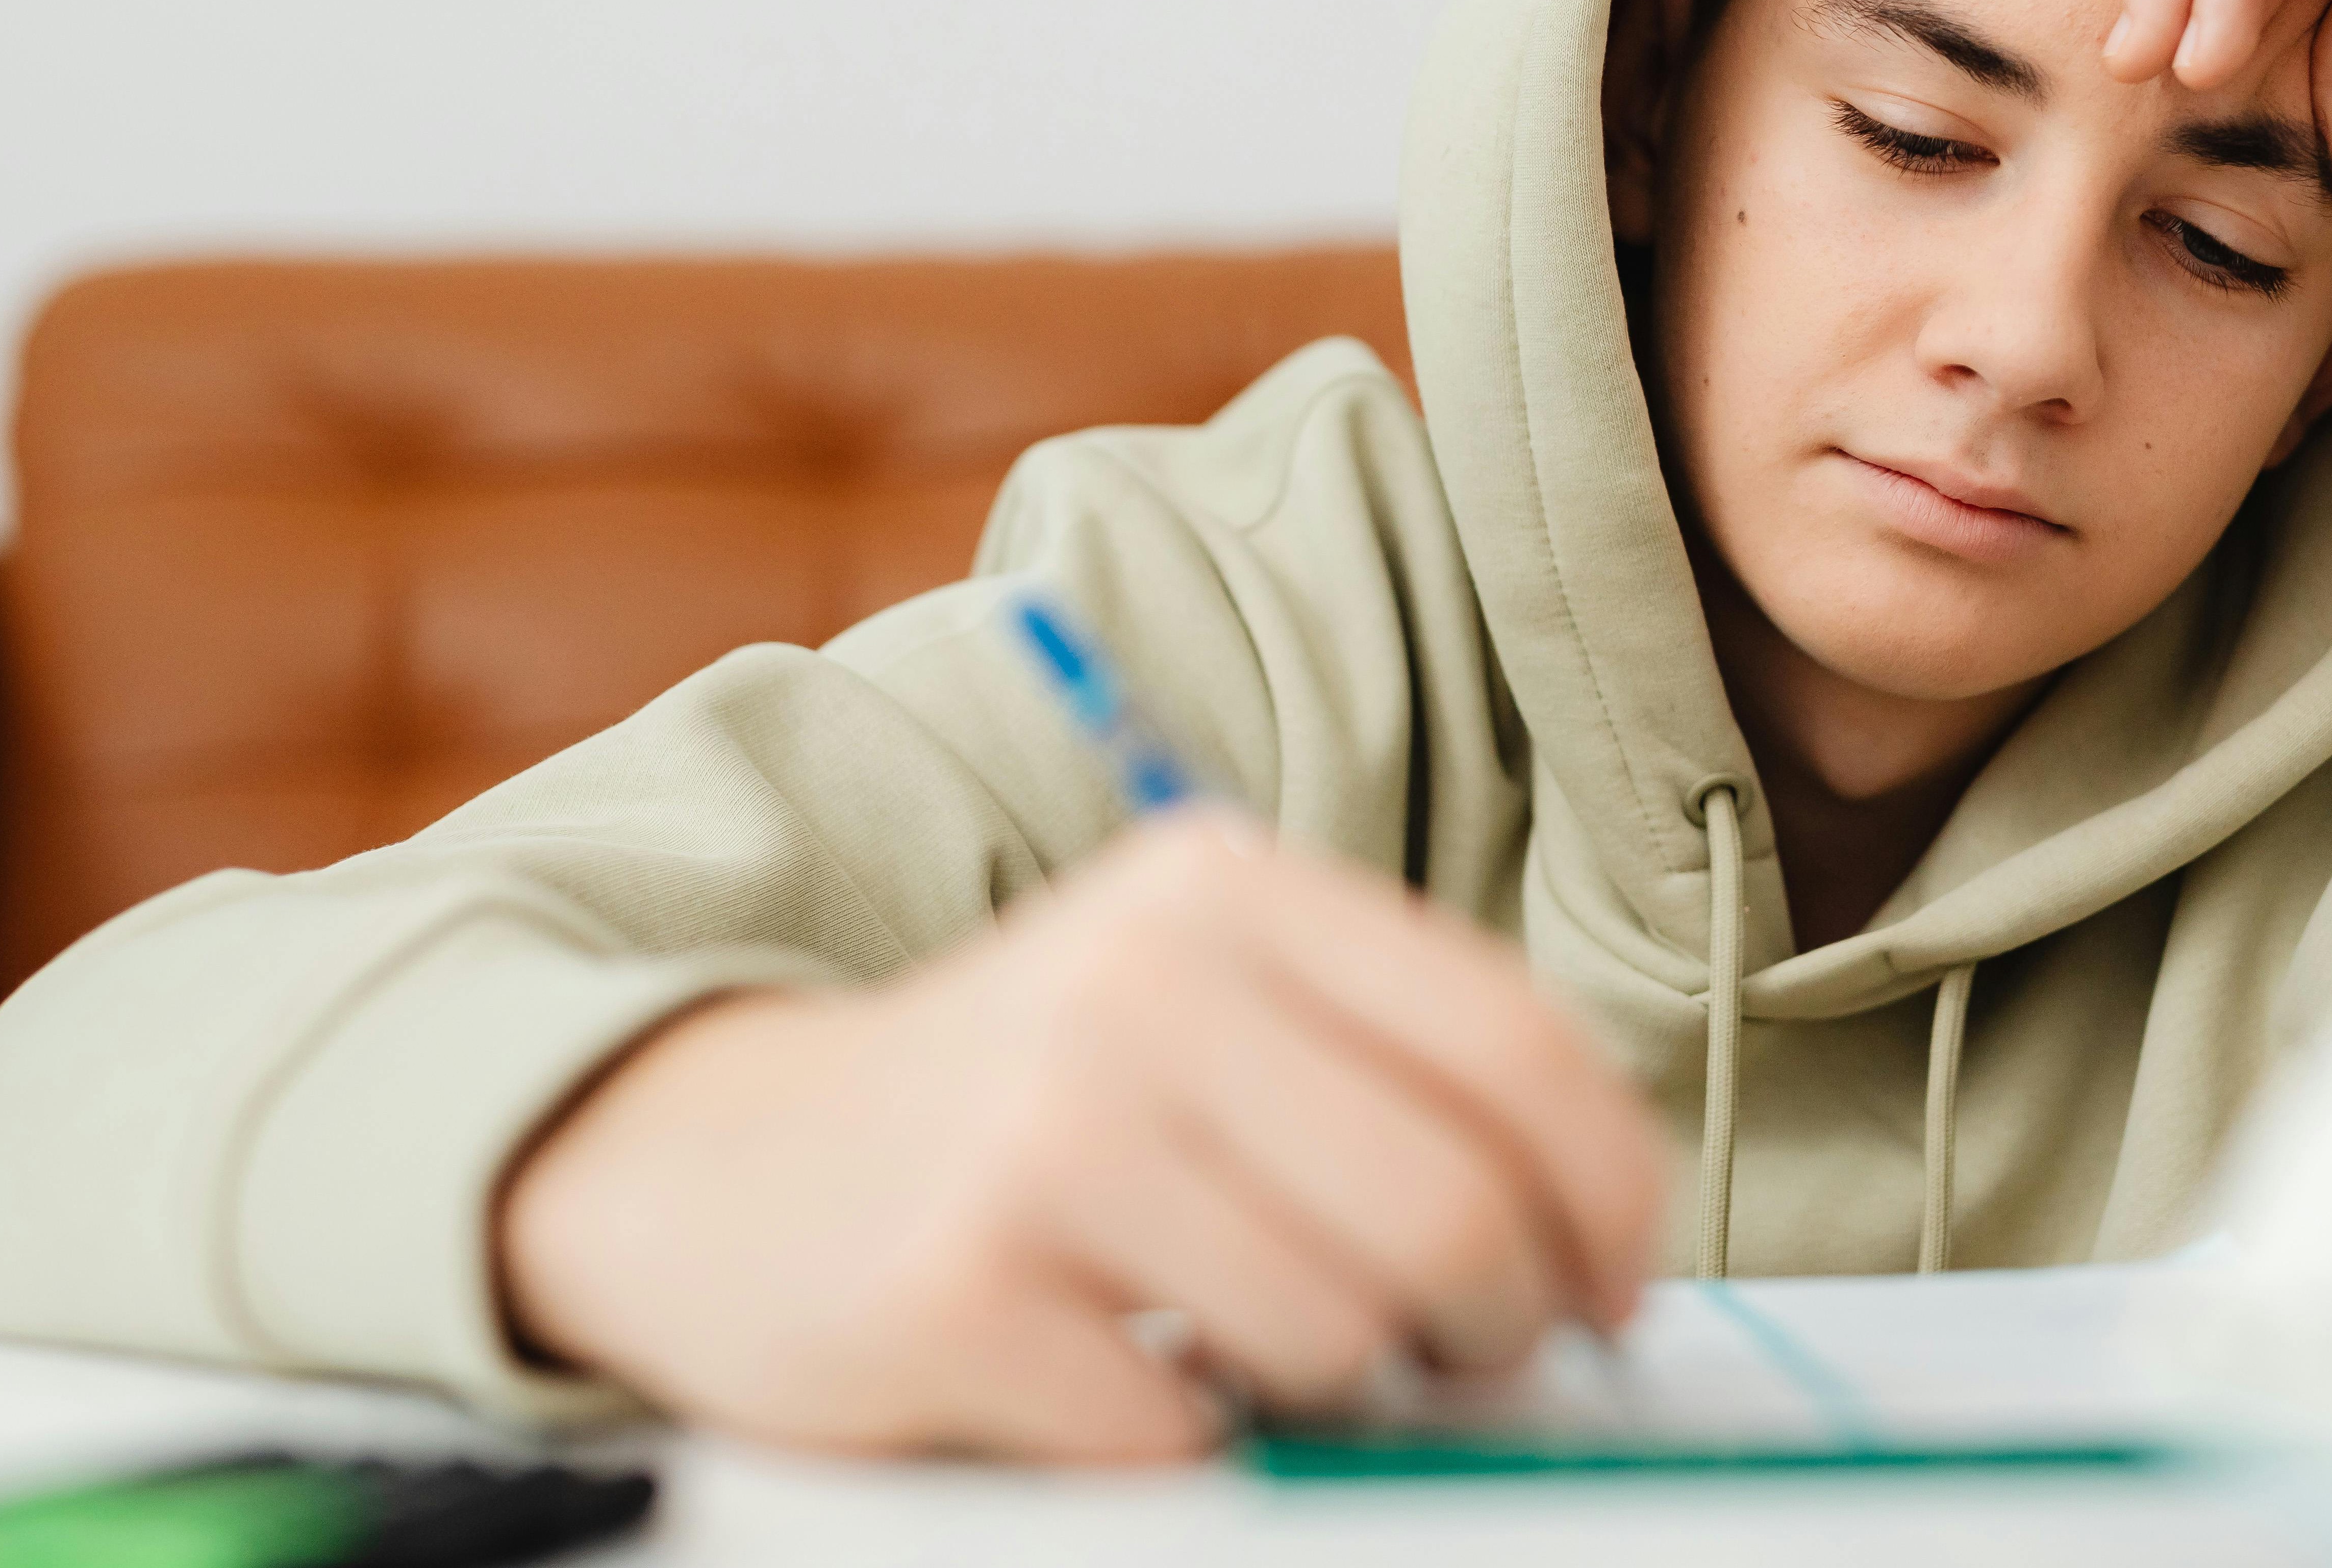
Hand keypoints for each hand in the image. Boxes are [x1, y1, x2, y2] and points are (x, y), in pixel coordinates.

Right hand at [495, 814, 1661, 1460]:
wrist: (717, 1163)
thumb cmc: (1015, 1103)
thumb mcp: (1196, 1004)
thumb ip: (1383, 1069)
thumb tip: (1590, 1231)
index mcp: (1223, 891)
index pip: (1515, 1045)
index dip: (1611, 1190)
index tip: (1614, 1278)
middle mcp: (1138, 987)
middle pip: (1454, 1207)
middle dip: (1504, 1319)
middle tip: (1473, 1352)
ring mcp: (1041, 1135)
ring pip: (1337, 1332)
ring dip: (1341, 1387)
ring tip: (1270, 1352)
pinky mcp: (959, 1290)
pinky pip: (1179, 1432)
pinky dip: (1185, 1440)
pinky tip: (1128, 1380)